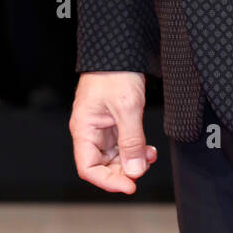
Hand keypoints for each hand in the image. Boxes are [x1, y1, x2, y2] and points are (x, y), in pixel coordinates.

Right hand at [69, 71, 156, 194]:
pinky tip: (148, 150)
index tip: (130, 185)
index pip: (89, 168)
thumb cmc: (115, 72)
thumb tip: (135, 171)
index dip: (108, 181)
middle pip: (102, 164)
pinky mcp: (113, 120)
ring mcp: (101, 126)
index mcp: (83, 129)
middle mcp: (89, 130)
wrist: (120, 47)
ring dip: (132, 160)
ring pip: (114, 155)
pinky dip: (135, 149)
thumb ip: (131, 142)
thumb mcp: (127, 107)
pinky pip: (122, 143)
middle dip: (123, 171)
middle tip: (143, 169)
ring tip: (149, 156)